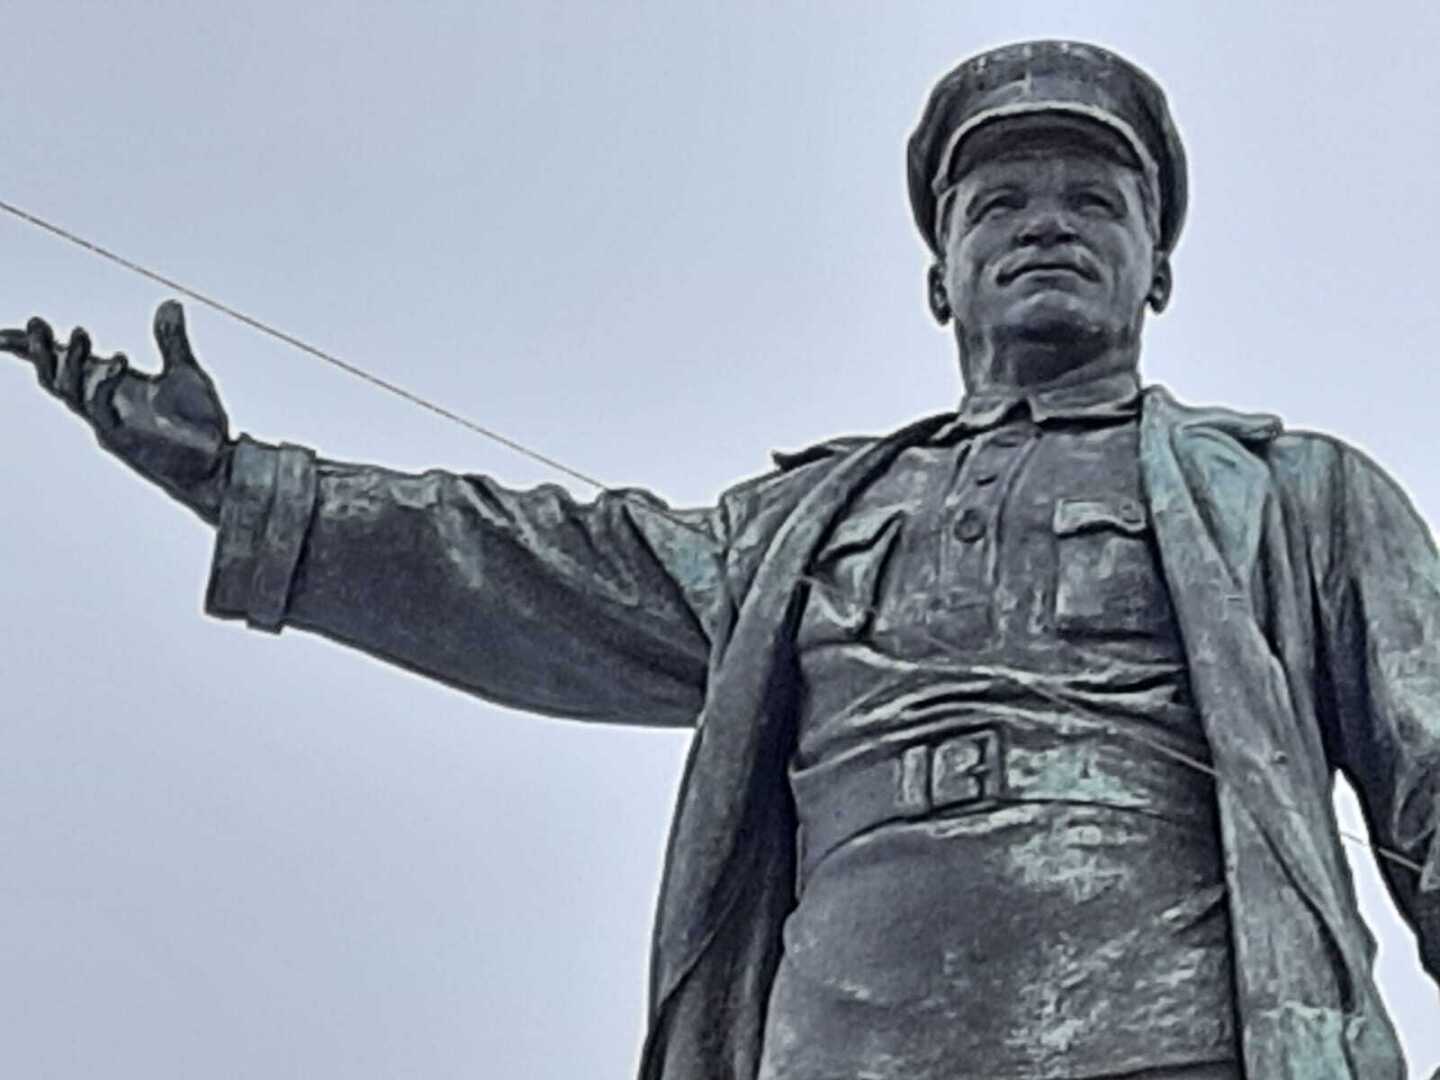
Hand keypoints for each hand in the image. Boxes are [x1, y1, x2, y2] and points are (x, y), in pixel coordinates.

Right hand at [2, 299, 231, 521]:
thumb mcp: (185, 372)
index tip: (3, 334)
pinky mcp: (124, 440)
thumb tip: (170, 303)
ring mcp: (111, 423)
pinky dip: (105, 383)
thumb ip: (172, 340)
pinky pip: (101, 410)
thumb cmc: (200, 425)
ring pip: (71, 392)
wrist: (220, 465)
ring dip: (70, 361)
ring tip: (79, 332)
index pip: (63, 364)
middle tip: (37, 323)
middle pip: (54, 377)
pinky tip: (118, 360)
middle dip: (40, 351)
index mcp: (111, 387)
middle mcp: (104, 405)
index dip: (32, 348)